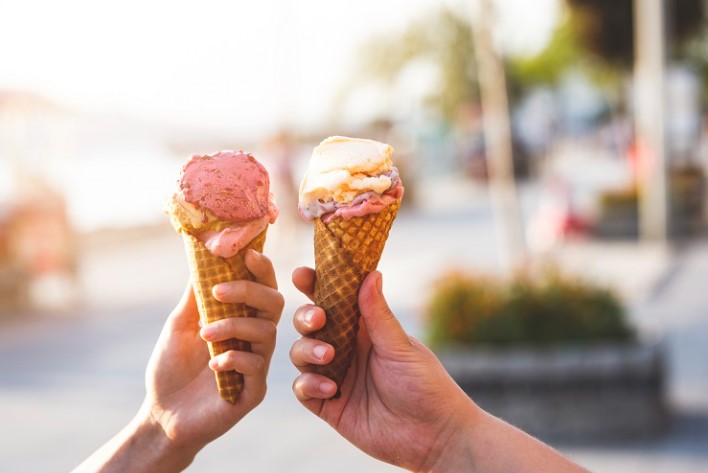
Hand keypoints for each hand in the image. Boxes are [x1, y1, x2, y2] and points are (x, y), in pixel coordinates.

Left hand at [74, 250, 282, 471]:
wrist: (162, 414)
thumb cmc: (172, 368)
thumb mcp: (180, 324)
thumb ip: (195, 295)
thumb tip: (203, 256)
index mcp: (243, 319)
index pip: (263, 287)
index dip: (262, 269)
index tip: (247, 254)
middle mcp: (256, 338)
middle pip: (274, 303)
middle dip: (249, 291)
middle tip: (218, 291)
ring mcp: (258, 364)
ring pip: (266, 332)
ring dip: (233, 326)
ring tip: (203, 334)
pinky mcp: (253, 391)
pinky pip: (256, 366)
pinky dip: (234, 358)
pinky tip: (212, 364)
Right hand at [289, 268, 477, 471]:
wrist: (433, 435)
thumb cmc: (425, 385)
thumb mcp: (401, 347)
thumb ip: (379, 314)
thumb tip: (371, 273)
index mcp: (364, 329)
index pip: (334, 300)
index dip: (315, 285)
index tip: (303, 275)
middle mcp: (346, 349)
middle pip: (309, 324)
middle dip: (305, 317)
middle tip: (318, 319)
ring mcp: (335, 376)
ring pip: (300, 353)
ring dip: (307, 350)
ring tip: (329, 356)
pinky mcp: (329, 405)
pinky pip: (303, 389)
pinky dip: (310, 384)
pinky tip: (332, 389)